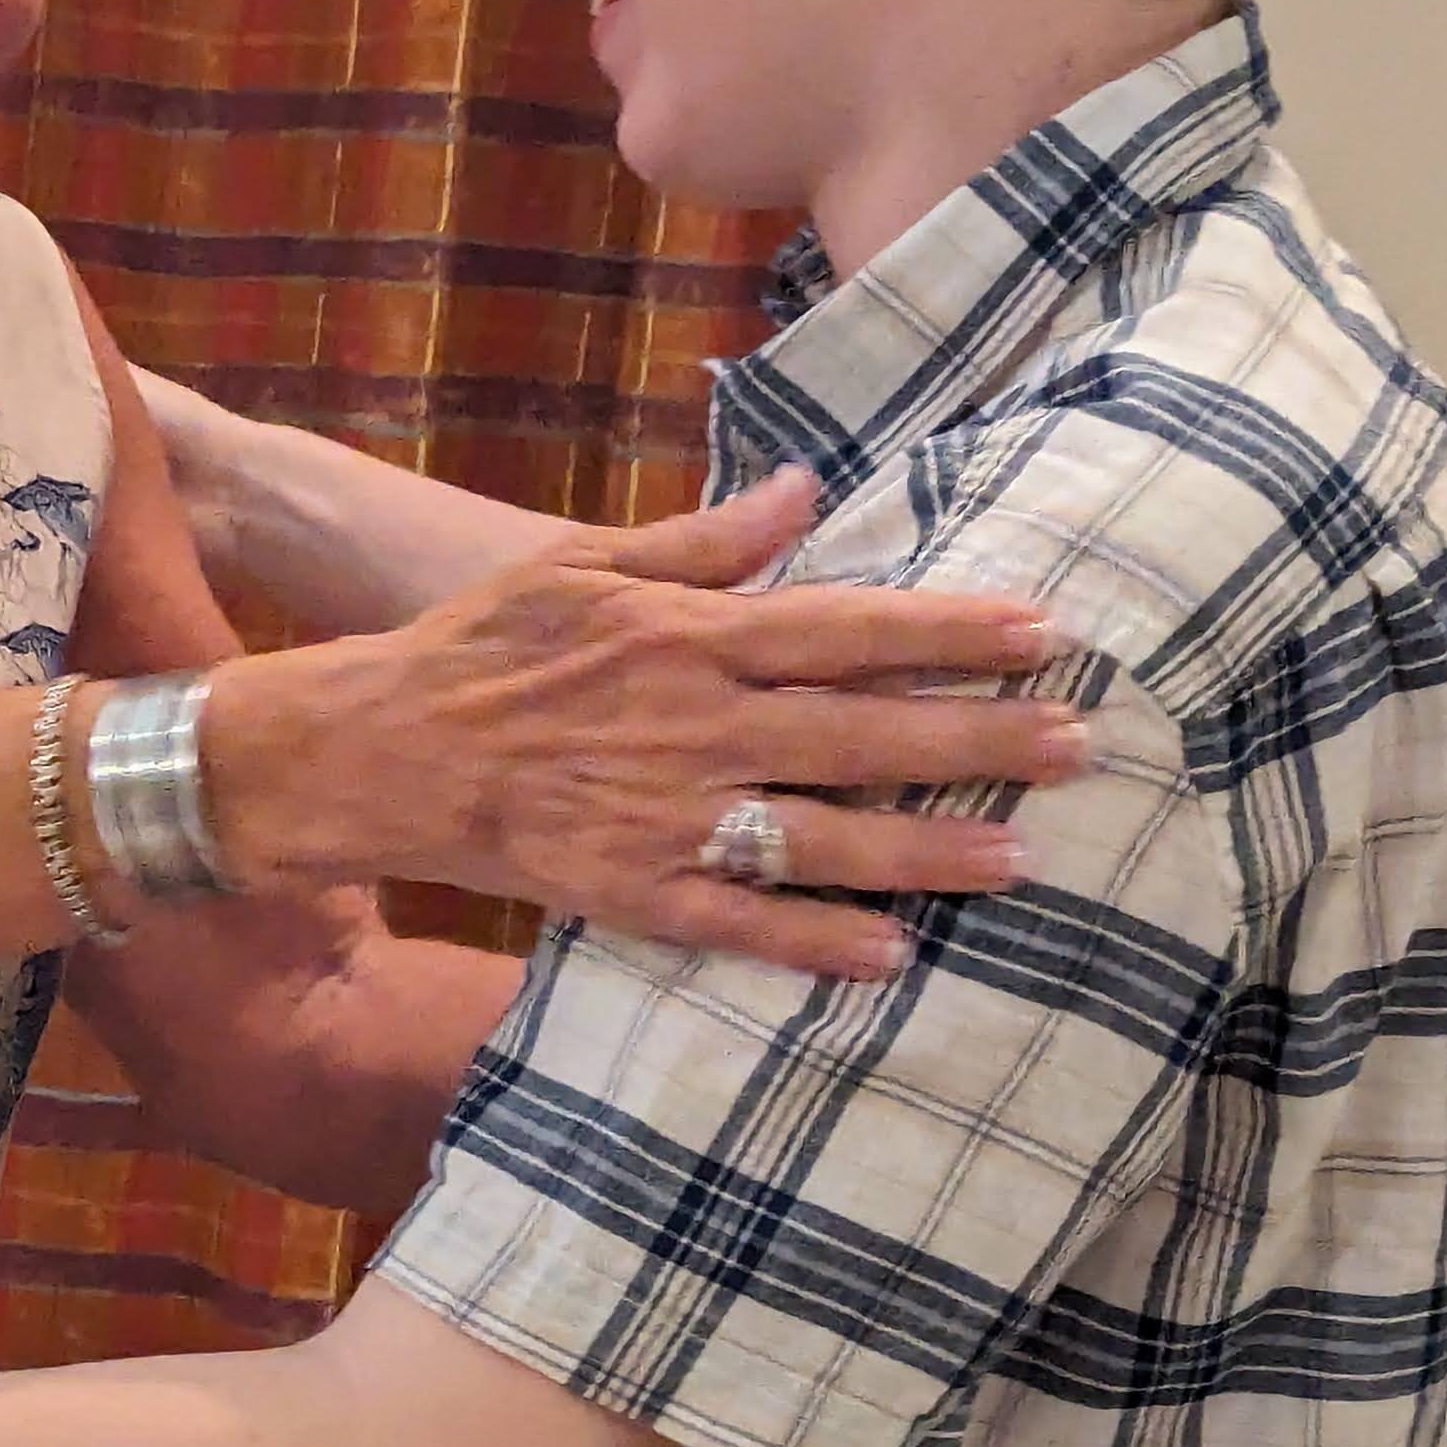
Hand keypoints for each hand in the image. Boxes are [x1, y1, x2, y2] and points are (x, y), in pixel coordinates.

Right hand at [218, 467, 1089, 980]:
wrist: (367, 750)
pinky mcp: (628, 889)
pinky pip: (740, 923)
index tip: (1044, 630)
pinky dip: (814, 943)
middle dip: (979, 739)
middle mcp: (694, 725)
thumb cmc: (471, 648)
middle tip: (1078, 746)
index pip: (848, 627)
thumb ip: (700, 540)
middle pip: (863, 732)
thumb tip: (801, 493)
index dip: (951, 630)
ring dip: (929, 848)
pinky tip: (890, 954)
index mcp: (687, 637)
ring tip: (1022, 857)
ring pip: (823, 835)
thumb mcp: (576, 564)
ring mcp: (665, 814)